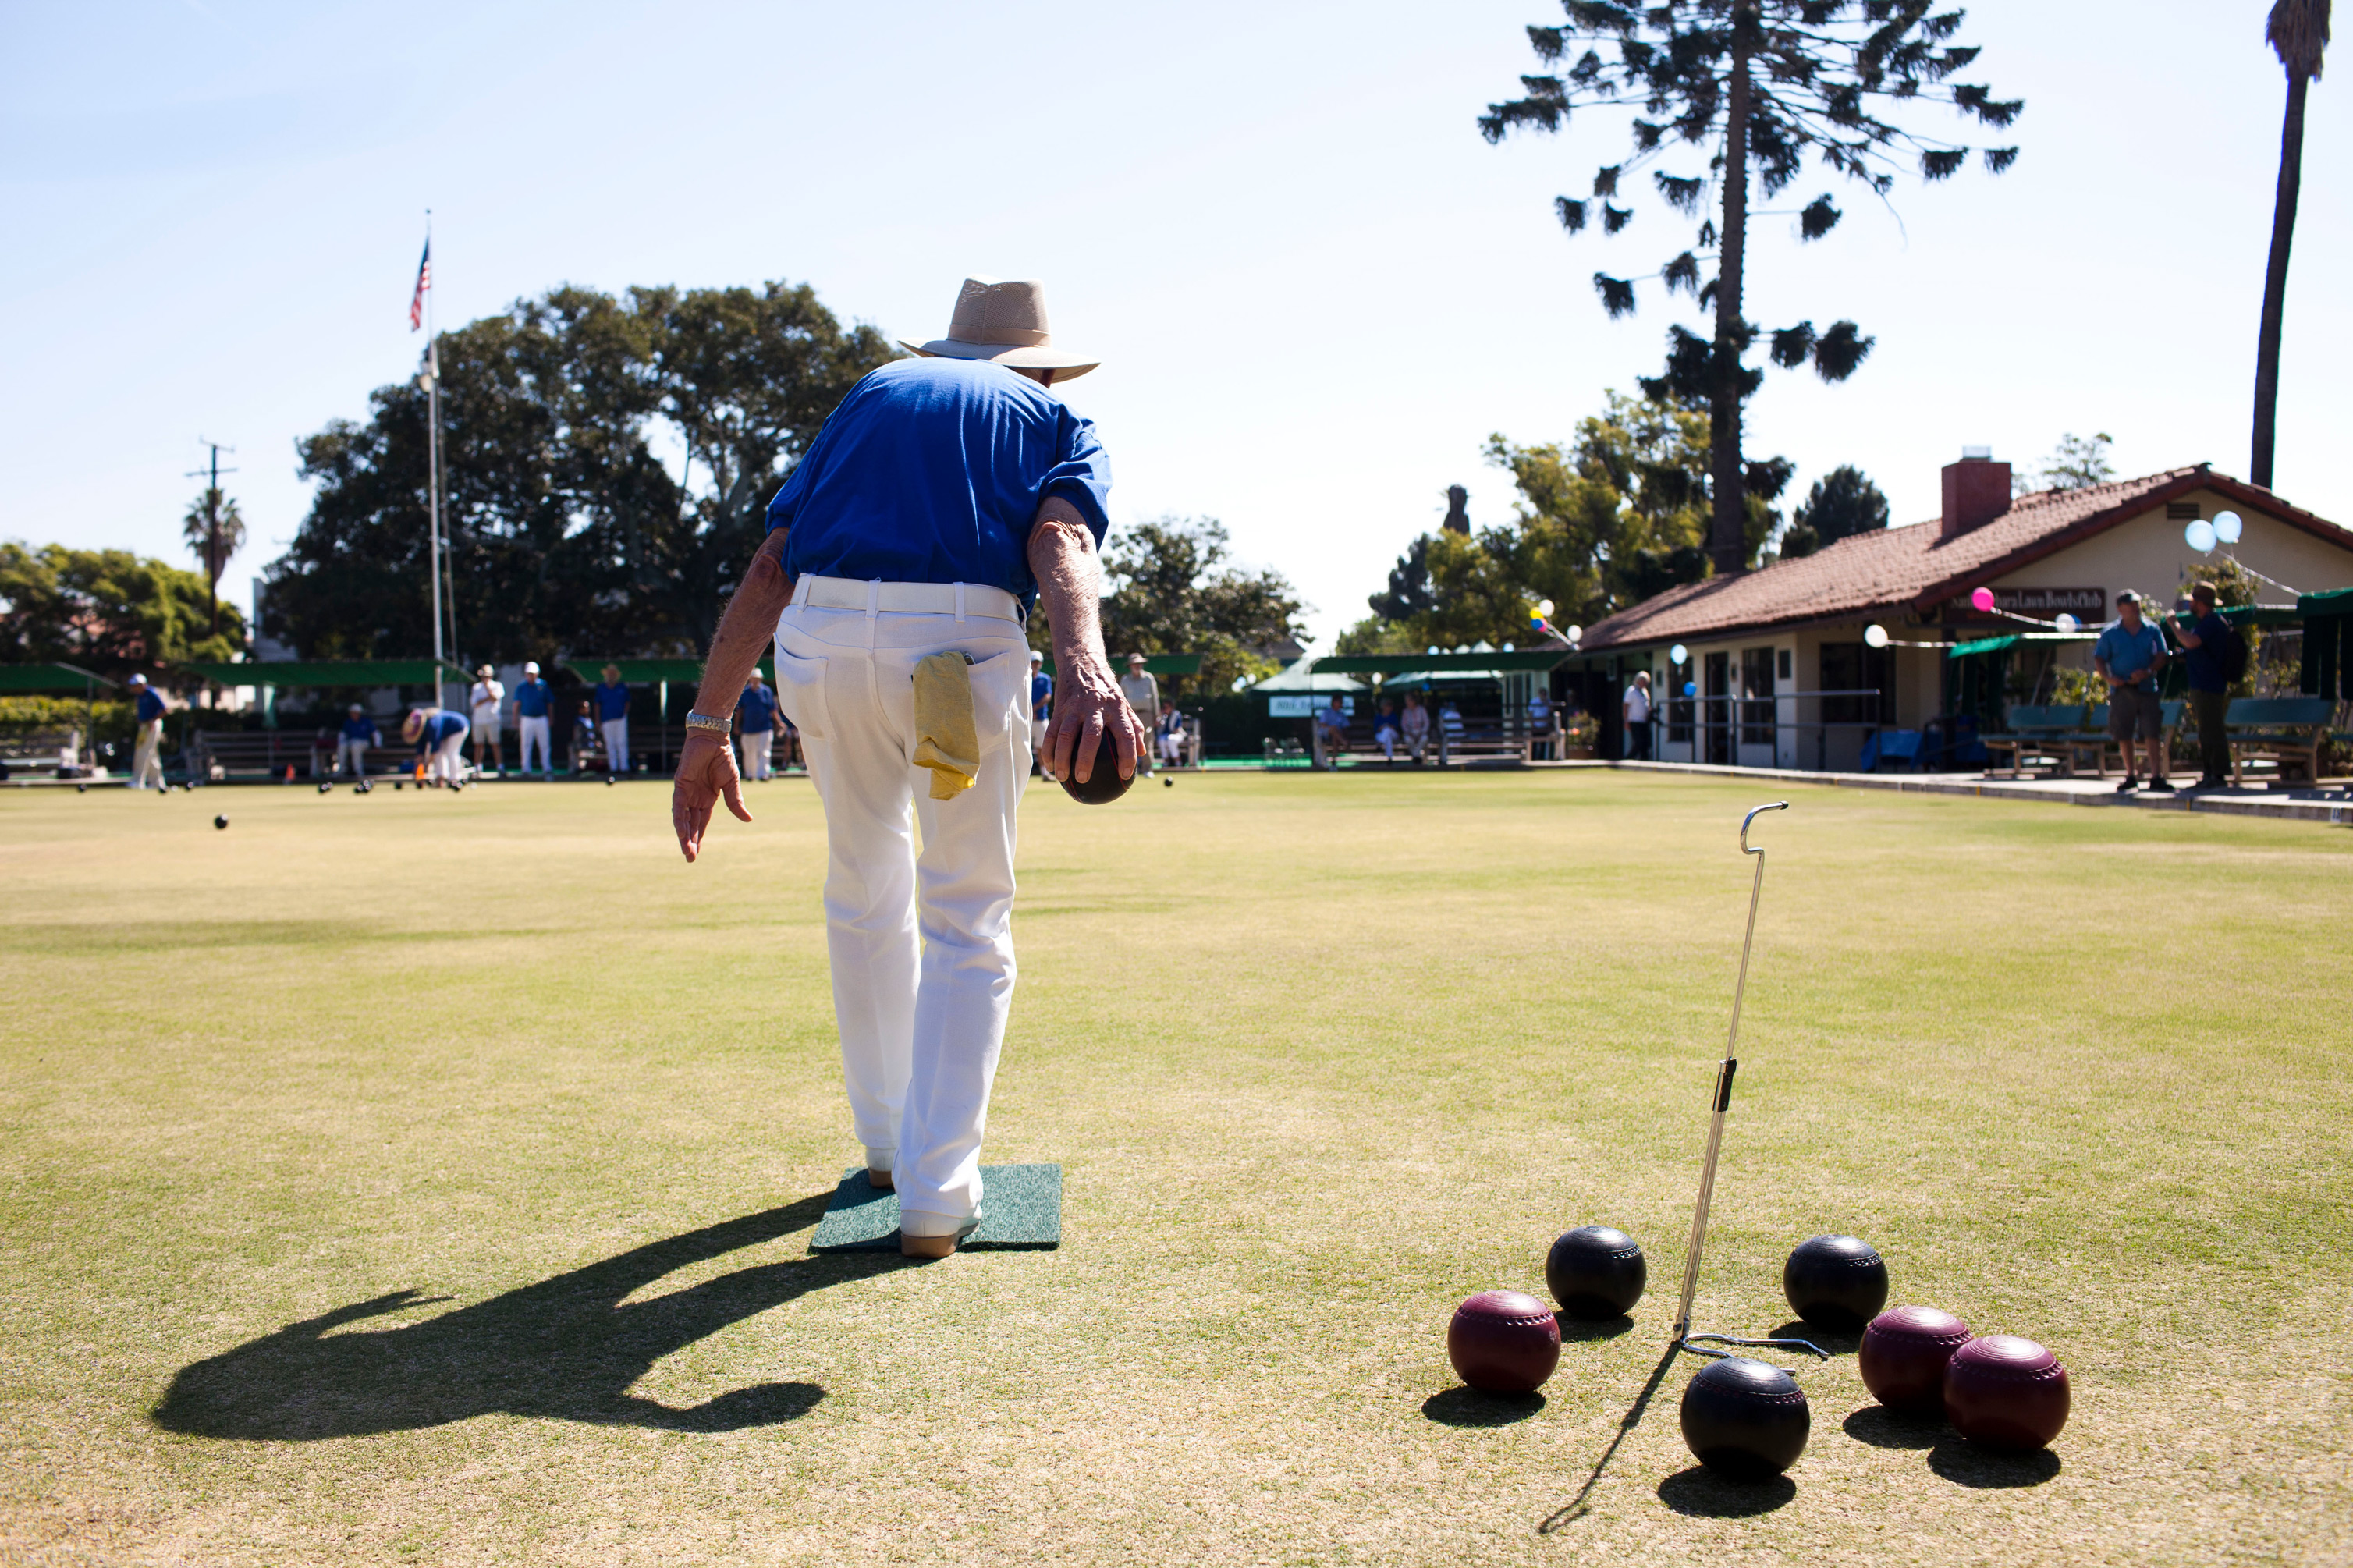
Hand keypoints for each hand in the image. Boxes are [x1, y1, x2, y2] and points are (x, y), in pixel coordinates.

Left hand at [672, 731, 749, 862]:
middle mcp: (694, 798)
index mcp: (707, 798)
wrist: (713, 738)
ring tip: (687, 851)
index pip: (701, 823)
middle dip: (690, 842)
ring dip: (684, 835)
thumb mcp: (731, 783)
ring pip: (683, 819)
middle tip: (690, 859)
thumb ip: (735, 802)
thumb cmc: (722, 757)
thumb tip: (748, 820)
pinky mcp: (680, 785)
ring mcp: (686, 792)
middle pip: (691, 824)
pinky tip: (682, 833)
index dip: (698, 838)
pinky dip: (679, 819)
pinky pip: (678, 806)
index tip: (696, 854)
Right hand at [1042, 659, 1144, 783]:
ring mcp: (1076, 707)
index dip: (1128, 756)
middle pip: (1091, 736)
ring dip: (1061, 758)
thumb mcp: (1124, 704)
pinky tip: (1049, 765)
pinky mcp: (1060, 708)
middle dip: (1085, 760)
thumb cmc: (1107, 691)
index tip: (1125, 775)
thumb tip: (1142, 753)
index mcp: (1117, 708)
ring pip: (1066, 735)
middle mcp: (1096, 708)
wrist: (1083, 664)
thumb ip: (1134, 727)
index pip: (1126, 735)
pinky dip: (1048, 749)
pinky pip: (1051, 732)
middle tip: (1083, 779)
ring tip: (1061, 777)